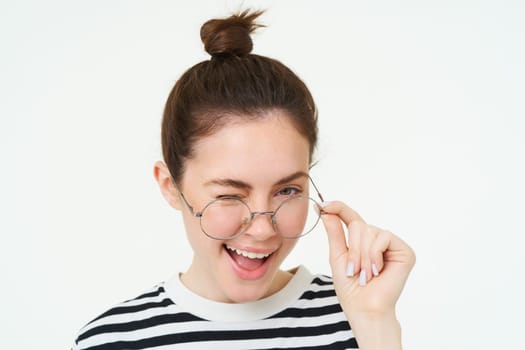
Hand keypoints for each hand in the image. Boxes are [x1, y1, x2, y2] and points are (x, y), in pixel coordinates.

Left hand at [320, 201, 414, 347]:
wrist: (365, 308)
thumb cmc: (351, 288)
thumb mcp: (338, 256)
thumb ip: (335, 233)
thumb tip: (326, 211)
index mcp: (361, 240)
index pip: (350, 217)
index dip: (338, 207)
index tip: (323, 205)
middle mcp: (377, 239)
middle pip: (359, 224)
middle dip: (352, 248)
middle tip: (353, 270)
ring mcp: (392, 244)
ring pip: (370, 231)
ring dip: (362, 255)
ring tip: (364, 275)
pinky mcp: (405, 251)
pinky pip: (384, 237)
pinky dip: (375, 254)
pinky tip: (377, 270)